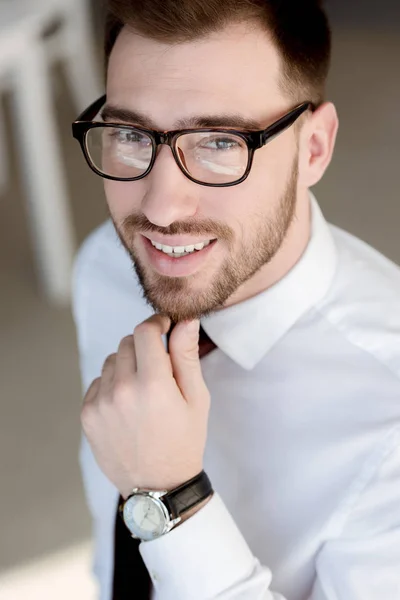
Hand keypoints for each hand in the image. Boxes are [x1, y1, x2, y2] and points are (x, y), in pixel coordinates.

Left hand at [81, 315, 210, 498]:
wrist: (158, 486)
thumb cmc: (184, 441)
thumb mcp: (196, 399)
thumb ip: (187, 356)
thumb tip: (186, 321)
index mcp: (153, 384)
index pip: (145, 331)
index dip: (156, 323)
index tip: (163, 326)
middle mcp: (122, 390)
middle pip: (126, 343)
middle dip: (143, 347)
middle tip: (158, 367)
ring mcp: (100, 403)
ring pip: (111, 361)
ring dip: (126, 365)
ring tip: (142, 389)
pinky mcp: (87, 415)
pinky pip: (98, 382)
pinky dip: (112, 384)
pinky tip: (127, 404)